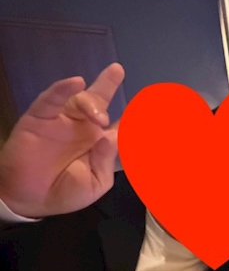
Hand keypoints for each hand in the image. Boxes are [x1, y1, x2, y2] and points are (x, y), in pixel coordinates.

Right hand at [0, 63, 124, 217]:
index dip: (137, 118)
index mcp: (102, 142)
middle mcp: (84, 127)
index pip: (123, 126)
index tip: (155, 109)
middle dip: (109, 85)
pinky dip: (63, 89)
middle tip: (118, 70)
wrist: (30, 199)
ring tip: (101, 118)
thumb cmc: (66, 191)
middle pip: (100, 101)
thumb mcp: (96, 183)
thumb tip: (110, 137)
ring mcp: (63, 121)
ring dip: (92, 103)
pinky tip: (76, 82)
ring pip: (80, 100)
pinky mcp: (41, 118)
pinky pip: (52, 99)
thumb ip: (106, 162)